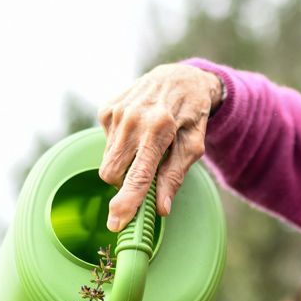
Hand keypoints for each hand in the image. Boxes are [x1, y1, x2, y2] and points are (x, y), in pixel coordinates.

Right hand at [98, 63, 224, 230]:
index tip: (116, 223)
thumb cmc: (191, 114)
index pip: (138, 175)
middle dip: (123, 184)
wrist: (179, 76)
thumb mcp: (194, 145)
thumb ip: (175, 176)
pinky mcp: (106, 108)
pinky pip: (106, 143)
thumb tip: (162, 209)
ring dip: (123, 164)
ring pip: (107, 160)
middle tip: (144, 175)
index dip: (127, 202)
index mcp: (159, 128)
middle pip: (112, 172)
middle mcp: (133, 118)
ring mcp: (116, 111)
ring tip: (145, 147)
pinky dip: (120, 146)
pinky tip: (136, 132)